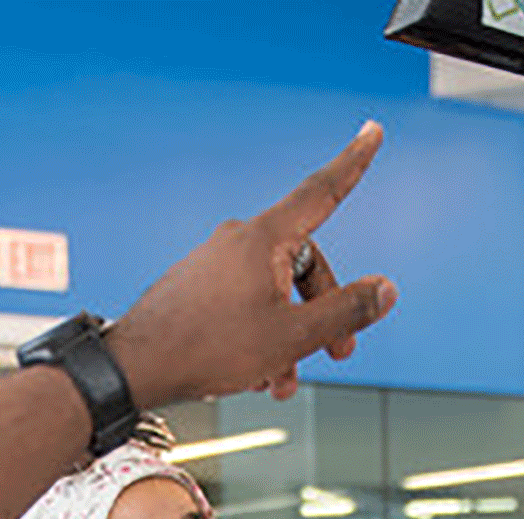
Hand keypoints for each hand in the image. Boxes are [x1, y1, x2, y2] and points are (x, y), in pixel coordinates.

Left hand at [108, 122, 396, 407]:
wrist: (138, 366)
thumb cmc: (208, 348)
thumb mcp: (292, 336)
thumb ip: (346, 310)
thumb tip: (385, 289)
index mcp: (265, 239)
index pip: (322, 192)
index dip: (353, 163)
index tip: (372, 133)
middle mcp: (239, 240)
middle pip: (305, 263)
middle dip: (326, 311)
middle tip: (339, 352)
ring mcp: (217, 262)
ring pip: (276, 292)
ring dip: (291, 337)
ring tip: (285, 380)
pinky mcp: (201, 285)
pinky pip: (248, 303)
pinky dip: (262, 335)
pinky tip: (258, 374)